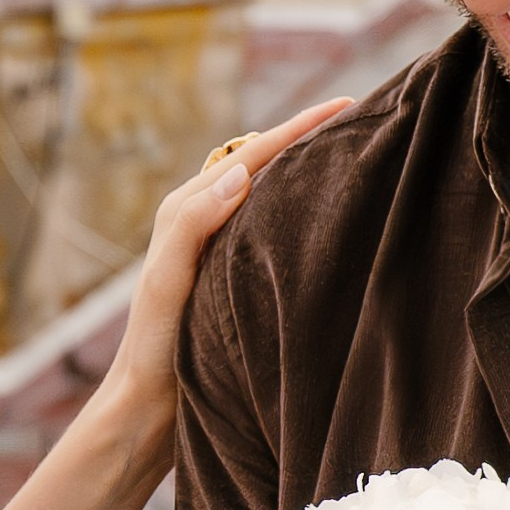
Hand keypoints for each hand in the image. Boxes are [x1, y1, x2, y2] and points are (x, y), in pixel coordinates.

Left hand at [98, 103, 351, 440]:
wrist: (147, 404)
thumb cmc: (155, 345)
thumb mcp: (167, 280)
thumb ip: (195, 223)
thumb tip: (243, 172)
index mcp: (186, 209)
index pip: (252, 155)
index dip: (299, 128)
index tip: (347, 105)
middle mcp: (203, 219)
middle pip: (262, 163)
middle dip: (307, 138)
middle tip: (362, 120)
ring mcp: (220, 247)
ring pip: (269, 192)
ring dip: (305, 170)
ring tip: (353, 154)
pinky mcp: (232, 275)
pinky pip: (272, 226)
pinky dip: (299, 210)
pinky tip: (327, 217)